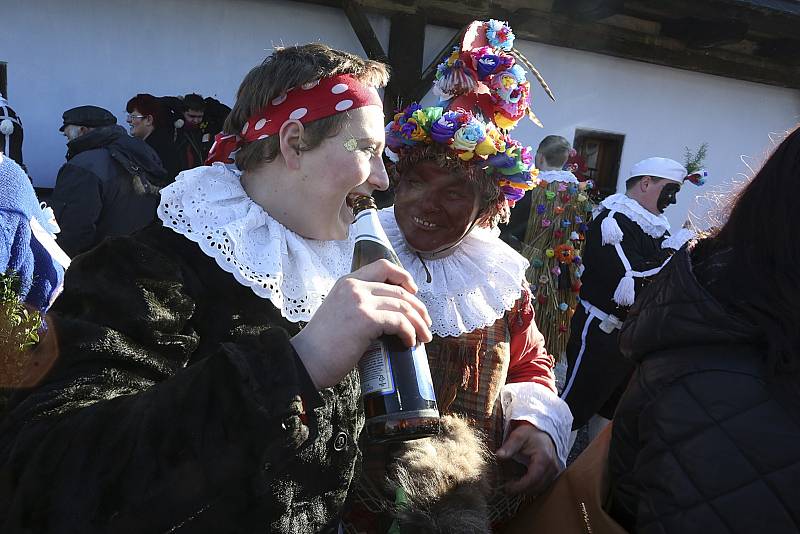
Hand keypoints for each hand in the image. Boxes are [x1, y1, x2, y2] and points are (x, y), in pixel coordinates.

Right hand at [290, 259, 431, 388]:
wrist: (305, 361)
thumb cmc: (322, 345)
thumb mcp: (339, 312)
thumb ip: (359, 306)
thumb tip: (388, 317)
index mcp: (347, 282)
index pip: (383, 266)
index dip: (404, 277)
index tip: (414, 292)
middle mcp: (354, 286)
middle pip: (399, 290)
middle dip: (418, 308)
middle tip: (426, 324)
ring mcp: (360, 301)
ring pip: (403, 306)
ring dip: (419, 323)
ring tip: (424, 337)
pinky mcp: (366, 319)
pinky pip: (399, 322)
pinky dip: (409, 333)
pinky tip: (409, 342)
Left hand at [496, 420, 558, 495]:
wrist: (544, 433)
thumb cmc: (530, 434)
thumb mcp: (518, 436)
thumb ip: (509, 446)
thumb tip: (499, 455)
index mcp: (544, 459)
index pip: (532, 479)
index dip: (520, 486)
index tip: (507, 488)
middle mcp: (552, 467)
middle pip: (537, 487)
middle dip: (522, 490)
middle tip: (507, 488)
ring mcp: (555, 472)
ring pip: (541, 489)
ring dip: (528, 490)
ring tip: (514, 485)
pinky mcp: (554, 475)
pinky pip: (544, 486)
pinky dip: (533, 487)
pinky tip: (523, 483)